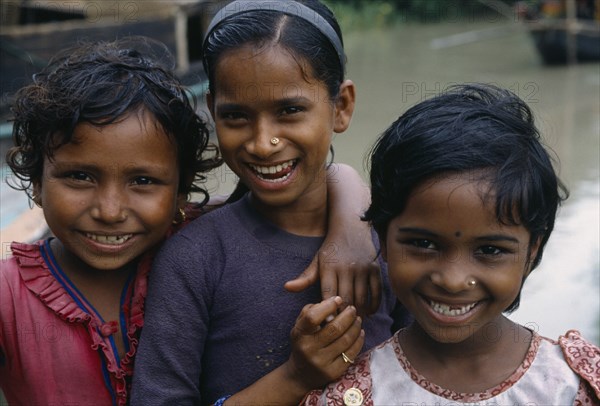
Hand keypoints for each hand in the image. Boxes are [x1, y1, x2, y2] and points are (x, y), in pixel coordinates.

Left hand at [284, 163, 382, 315]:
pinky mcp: (375, 269)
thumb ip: (305, 277)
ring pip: (362, 298)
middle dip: (343, 317)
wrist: (351, 228)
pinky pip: (376, 292)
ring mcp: (363, 269)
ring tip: (353, 323)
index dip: (327, 312)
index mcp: (329, 267)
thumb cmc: (331, 249)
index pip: (328, 295)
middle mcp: (347, 268)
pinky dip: (373, 305)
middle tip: (342, 329)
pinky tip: (368, 312)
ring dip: (358, 313)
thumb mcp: (317, 261)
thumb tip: (286, 288)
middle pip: (345, 300)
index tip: (326, 325)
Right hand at [284, 296, 364, 391]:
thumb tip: (331, 301)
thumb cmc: (303, 343)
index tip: (338, 299)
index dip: (328, 306)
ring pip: (346, 340)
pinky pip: (351, 353)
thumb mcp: (300, 326)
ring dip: (355, 326)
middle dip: (347, 315)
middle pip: (334, 328)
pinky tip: (360, 332)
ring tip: (357, 319)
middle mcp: (309, 349)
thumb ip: (311, 311)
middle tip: (352, 308)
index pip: (312, 317)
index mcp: (299, 335)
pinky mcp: (333, 372)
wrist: (301, 375)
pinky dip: (358, 340)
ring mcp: (322, 362)